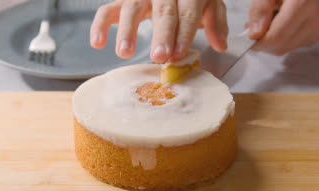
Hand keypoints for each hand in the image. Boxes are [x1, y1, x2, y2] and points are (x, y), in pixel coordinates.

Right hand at [90, 0, 227, 62]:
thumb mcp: (209, 4)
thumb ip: (216, 22)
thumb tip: (221, 44)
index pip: (187, 13)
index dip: (183, 34)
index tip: (179, 55)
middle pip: (162, 11)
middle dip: (161, 35)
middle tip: (159, 57)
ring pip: (131, 8)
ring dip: (127, 31)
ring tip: (125, 53)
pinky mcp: (122, 0)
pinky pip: (107, 9)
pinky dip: (100, 25)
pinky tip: (97, 43)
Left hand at [247, 0, 318, 54]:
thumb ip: (260, 9)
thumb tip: (255, 34)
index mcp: (303, 5)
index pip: (276, 38)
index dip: (257, 42)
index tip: (245, 37)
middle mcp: (314, 21)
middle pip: (279, 46)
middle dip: (261, 41)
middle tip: (251, 26)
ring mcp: (317, 30)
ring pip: (284, 48)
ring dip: (270, 40)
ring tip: (266, 20)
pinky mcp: (316, 34)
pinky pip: (291, 45)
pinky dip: (280, 38)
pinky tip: (278, 23)